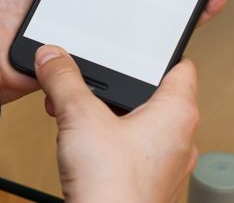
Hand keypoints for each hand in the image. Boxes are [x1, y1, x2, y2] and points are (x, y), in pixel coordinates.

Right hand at [36, 45, 198, 202]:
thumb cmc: (114, 189)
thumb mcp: (80, 117)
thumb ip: (64, 80)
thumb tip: (53, 58)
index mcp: (178, 114)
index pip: (180, 66)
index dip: (157, 51)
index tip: (138, 44)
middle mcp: (180, 139)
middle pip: (154, 95)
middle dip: (118, 86)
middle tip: (95, 80)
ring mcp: (164, 165)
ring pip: (140, 124)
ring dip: (110, 114)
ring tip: (81, 111)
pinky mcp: (146, 183)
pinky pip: (131, 150)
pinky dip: (108, 140)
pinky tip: (82, 142)